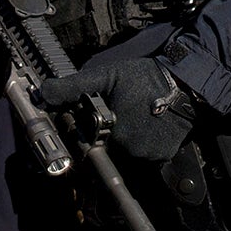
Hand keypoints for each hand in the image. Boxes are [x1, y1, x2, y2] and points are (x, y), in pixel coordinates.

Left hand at [39, 58, 197, 162]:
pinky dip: (146, 141)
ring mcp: (148, 154)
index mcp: (112, 130)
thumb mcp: (105, 76)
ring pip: (128, 150)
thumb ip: (73, 86)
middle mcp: (129, 148)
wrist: (186, 85)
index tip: (99, 119)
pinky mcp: (164, 155)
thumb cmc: (145, 78)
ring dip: (129, 136)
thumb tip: (44, 93)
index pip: (90, 139)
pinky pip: (147, 153)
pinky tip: (151, 123)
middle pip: (110, 145)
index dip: (91, 129)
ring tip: (138, 115)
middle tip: (123, 110)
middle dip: (112, 131)